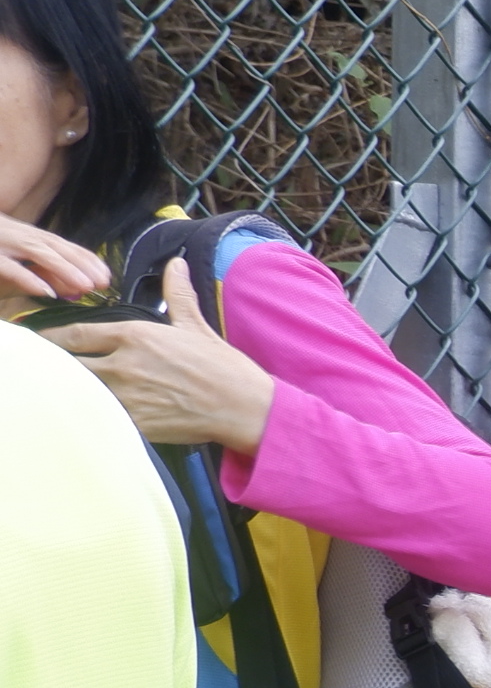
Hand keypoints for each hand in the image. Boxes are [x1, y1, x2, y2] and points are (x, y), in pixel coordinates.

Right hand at [0, 212, 112, 313]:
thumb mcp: (15, 260)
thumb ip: (41, 272)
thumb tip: (73, 288)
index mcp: (29, 236)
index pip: (64, 246)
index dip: (87, 260)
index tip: (107, 276)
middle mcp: (20, 235)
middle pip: (57, 248)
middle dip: (83, 265)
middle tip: (103, 283)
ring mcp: (4, 243)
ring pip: (39, 253)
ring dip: (65, 269)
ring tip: (85, 286)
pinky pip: (10, 268)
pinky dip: (29, 278)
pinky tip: (46, 292)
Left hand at [42, 260, 275, 452]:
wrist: (246, 408)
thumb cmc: (224, 368)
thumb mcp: (197, 327)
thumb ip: (177, 295)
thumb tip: (176, 264)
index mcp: (135, 336)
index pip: (77, 335)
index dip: (55, 340)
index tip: (48, 343)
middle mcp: (124, 363)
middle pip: (69, 364)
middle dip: (58, 366)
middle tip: (53, 369)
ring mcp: (127, 395)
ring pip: (78, 391)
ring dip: (71, 390)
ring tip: (67, 390)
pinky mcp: (134, 423)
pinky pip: (98, 417)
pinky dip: (90, 414)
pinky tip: (91, 413)